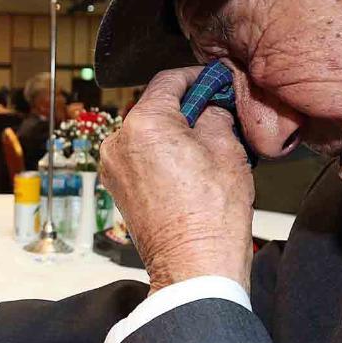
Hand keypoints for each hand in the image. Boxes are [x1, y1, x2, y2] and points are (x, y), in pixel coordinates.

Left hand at [99, 65, 254, 292]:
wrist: (194, 265)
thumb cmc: (212, 214)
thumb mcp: (227, 148)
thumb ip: (214, 114)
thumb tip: (209, 107)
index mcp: (143, 123)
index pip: (168, 80)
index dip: (196, 77)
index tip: (213, 81)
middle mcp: (118, 141)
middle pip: (154, 107)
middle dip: (184, 108)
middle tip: (217, 114)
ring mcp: (113, 167)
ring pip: (146, 133)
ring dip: (172, 133)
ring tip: (206, 147)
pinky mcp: (117, 187)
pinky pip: (140, 157)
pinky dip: (161, 155)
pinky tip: (189, 168)